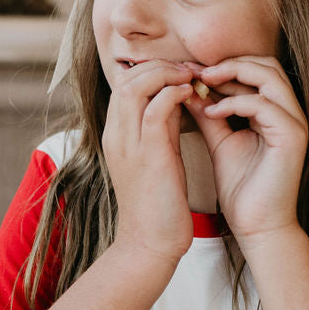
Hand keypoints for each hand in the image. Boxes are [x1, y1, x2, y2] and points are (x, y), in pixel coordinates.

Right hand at [103, 60, 194, 262]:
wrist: (150, 244)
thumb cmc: (158, 204)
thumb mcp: (156, 157)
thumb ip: (160, 128)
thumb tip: (176, 99)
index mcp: (116, 135)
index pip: (125, 84)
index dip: (152, 70)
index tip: (180, 73)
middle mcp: (116, 135)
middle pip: (127, 78)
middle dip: (160, 66)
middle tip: (188, 70)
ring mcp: (128, 145)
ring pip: (136, 87)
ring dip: (166, 74)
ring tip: (190, 77)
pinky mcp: (147, 155)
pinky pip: (155, 109)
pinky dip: (174, 94)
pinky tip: (192, 94)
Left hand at [184, 56, 307, 243]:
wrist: (256, 225)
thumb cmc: (240, 188)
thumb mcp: (219, 140)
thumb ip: (209, 113)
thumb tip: (187, 88)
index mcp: (275, 111)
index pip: (256, 70)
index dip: (223, 65)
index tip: (190, 70)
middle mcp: (290, 112)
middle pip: (267, 64)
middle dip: (229, 63)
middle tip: (195, 71)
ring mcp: (295, 123)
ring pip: (269, 77)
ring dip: (232, 75)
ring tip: (202, 84)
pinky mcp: (292, 137)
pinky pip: (263, 105)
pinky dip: (235, 103)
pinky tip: (211, 112)